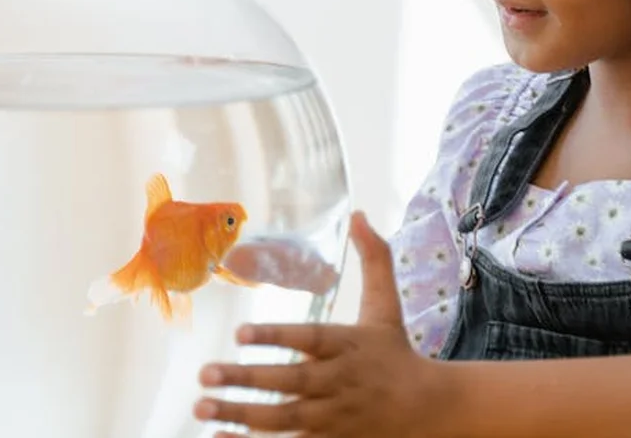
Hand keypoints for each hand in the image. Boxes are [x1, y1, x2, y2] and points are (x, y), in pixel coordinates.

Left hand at [193, 211, 449, 437]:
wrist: (428, 409)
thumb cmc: (397, 352)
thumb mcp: (386, 306)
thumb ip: (373, 260)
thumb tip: (359, 215)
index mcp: (350, 344)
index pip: (309, 339)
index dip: (275, 337)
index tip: (239, 333)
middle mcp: (340, 381)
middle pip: (291, 382)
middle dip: (247, 379)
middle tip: (204, 373)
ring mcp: (334, 417)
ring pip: (284, 419)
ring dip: (240, 414)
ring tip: (201, 406)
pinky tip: (217, 437)